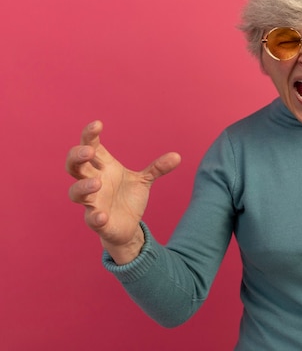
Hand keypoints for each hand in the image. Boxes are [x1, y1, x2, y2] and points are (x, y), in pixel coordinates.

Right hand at [66, 121, 180, 262]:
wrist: (128, 226)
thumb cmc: (128, 197)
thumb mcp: (144, 180)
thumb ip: (157, 168)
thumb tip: (178, 156)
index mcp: (103, 168)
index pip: (90, 146)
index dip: (89, 135)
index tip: (98, 124)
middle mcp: (93, 182)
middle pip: (74, 166)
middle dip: (77, 156)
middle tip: (88, 151)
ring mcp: (92, 202)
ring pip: (76, 192)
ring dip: (83, 186)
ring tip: (97, 182)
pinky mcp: (97, 221)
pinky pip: (91, 219)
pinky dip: (95, 217)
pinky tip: (102, 215)